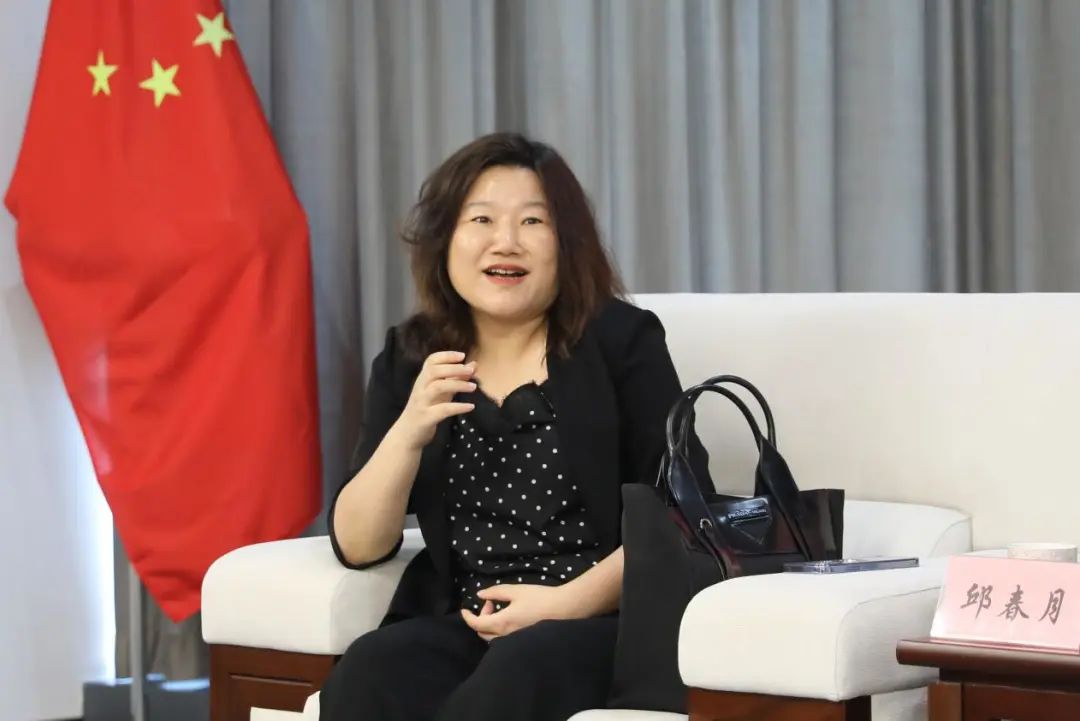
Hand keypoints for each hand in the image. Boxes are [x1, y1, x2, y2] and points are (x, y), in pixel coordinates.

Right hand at [393, 351, 475, 449]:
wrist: (407, 435)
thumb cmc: (426, 410)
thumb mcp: (441, 393)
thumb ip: (455, 378)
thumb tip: (474, 365)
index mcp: (423, 380)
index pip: (431, 361)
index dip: (446, 356)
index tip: (463, 355)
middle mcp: (420, 388)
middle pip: (433, 371)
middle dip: (453, 368)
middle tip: (471, 370)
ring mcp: (421, 403)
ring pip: (437, 387)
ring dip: (457, 384)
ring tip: (473, 387)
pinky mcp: (425, 418)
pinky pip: (442, 410)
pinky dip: (457, 407)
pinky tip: (470, 407)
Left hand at [460, 584, 576, 641]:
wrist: (565, 609)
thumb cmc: (540, 598)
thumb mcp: (516, 591)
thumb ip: (495, 592)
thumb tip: (480, 595)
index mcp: (501, 623)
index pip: (476, 625)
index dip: (467, 617)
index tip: (464, 609)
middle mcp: (506, 636)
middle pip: (483, 633)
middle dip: (481, 617)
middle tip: (491, 603)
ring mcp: (515, 641)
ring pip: (493, 638)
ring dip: (491, 624)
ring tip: (501, 608)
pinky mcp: (523, 641)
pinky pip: (504, 639)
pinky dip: (500, 629)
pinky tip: (510, 616)